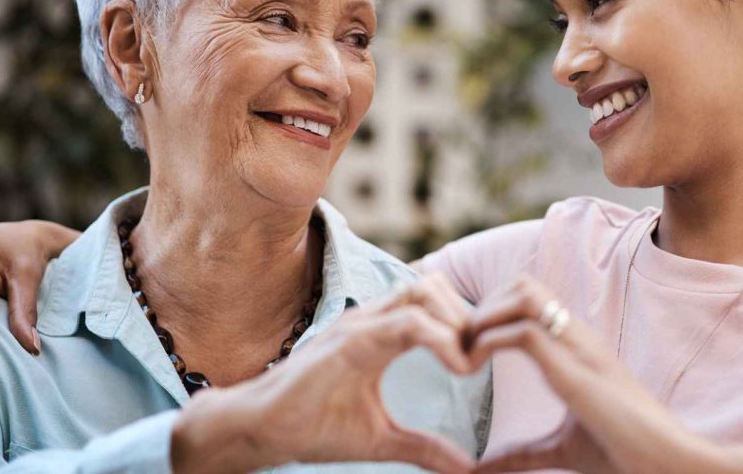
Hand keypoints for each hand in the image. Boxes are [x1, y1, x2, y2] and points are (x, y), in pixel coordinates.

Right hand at [171, 272, 478, 473]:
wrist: (261, 431)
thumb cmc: (312, 429)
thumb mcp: (381, 440)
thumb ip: (423, 447)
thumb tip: (465, 467)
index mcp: (379, 335)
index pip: (432, 303)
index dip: (464, 324)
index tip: (480, 362)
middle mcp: (370, 320)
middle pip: (433, 286)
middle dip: (466, 316)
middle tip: (479, 358)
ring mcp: (358, 325)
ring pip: (423, 291)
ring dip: (456, 321)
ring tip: (467, 363)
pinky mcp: (349, 340)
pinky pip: (406, 323)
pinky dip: (441, 339)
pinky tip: (457, 368)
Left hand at [466, 276, 742, 473]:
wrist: (669, 463)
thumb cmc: (625, 454)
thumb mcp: (562, 447)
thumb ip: (524, 454)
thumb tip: (484, 470)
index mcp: (577, 346)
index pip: (529, 296)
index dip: (491, 310)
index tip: (467, 345)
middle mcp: (578, 336)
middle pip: (522, 283)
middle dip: (482, 306)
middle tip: (459, 346)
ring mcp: (578, 348)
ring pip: (522, 293)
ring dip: (483, 317)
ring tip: (464, 355)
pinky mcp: (575, 372)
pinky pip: (522, 333)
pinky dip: (487, 343)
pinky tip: (472, 371)